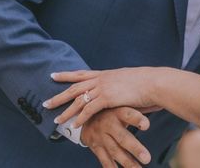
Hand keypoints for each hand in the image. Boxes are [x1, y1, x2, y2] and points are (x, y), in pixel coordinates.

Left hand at [45, 67, 162, 128]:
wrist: (154, 83)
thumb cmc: (145, 83)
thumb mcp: (127, 81)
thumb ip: (118, 86)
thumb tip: (117, 91)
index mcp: (105, 74)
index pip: (81, 74)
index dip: (66, 75)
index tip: (53, 75)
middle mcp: (101, 79)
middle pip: (74, 87)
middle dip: (59, 96)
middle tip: (46, 103)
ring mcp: (103, 87)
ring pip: (78, 100)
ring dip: (66, 111)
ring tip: (57, 120)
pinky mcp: (107, 97)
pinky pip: (89, 109)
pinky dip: (81, 118)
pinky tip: (75, 125)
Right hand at [79, 107, 151, 167]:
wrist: (84, 115)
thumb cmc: (111, 109)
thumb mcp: (121, 104)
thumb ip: (139, 107)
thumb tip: (159, 104)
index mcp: (117, 112)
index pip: (128, 114)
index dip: (137, 119)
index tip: (147, 125)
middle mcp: (109, 125)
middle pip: (122, 138)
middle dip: (135, 149)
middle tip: (147, 159)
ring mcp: (101, 137)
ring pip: (115, 151)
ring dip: (127, 162)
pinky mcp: (96, 148)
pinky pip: (105, 160)